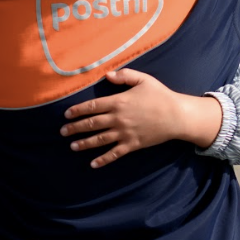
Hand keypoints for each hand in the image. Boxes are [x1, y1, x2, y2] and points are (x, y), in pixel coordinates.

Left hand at [61, 69, 222, 167]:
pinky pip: (114, 154)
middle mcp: (118, 118)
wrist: (177, 116)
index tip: (66, 115)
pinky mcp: (132, 145)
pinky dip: (103, 160)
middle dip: (75, 128)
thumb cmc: (160, 96)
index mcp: (119, 102)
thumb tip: (107, 75)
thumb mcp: (143, 80)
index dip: (77, 110)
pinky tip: (92, 164)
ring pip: (99, 140)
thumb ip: (124, 75)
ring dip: (84, 144)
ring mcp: (124, 133)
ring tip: (72, 146)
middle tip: (63, 132)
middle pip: (92, 124)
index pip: (92, 106)